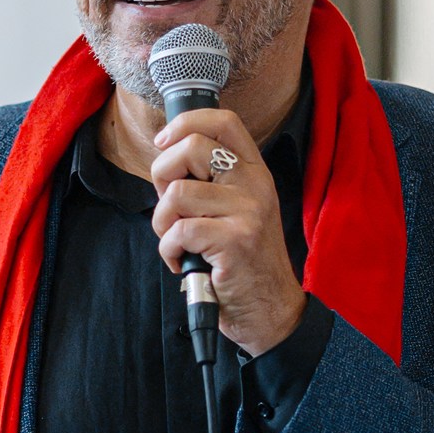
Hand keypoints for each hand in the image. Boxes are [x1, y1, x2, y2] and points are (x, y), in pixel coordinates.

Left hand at [151, 108, 305, 357]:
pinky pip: (179, 231)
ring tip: (177, 241)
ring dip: (162, 222)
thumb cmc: (243, 262)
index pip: (223, 122)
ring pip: (177, 194)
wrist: (270, 310)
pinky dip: (169, 250)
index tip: (164, 142)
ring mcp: (247, 212)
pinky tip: (182, 261)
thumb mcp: (237, 210)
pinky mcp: (234, 241)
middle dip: (162, 176)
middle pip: (190, 149)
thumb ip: (211, 182)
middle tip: (171, 207)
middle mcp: (254, 185)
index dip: (185, 123)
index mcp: (254, 172)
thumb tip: (166, 160)